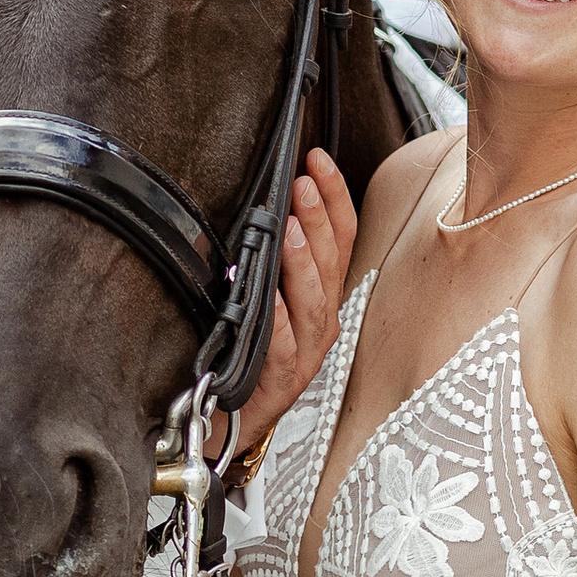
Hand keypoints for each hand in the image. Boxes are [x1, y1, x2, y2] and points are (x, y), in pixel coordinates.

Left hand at [231, 151, 359, 450]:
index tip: (317, 159)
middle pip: (333, 263)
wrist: (234, 417)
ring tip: (293, 229)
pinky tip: (272, 298)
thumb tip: (265, 207)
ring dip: (304, 263)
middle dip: (321, 218)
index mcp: (323, 296)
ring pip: (314, 303)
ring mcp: (306, 352)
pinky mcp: (282, 379)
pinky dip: (280, 320)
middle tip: (304, 182)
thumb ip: (273, 259)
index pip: (342, 238)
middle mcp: (323, 322)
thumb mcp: (268, 296)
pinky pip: (284, 346)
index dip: (334, 197)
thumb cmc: (251, 353)